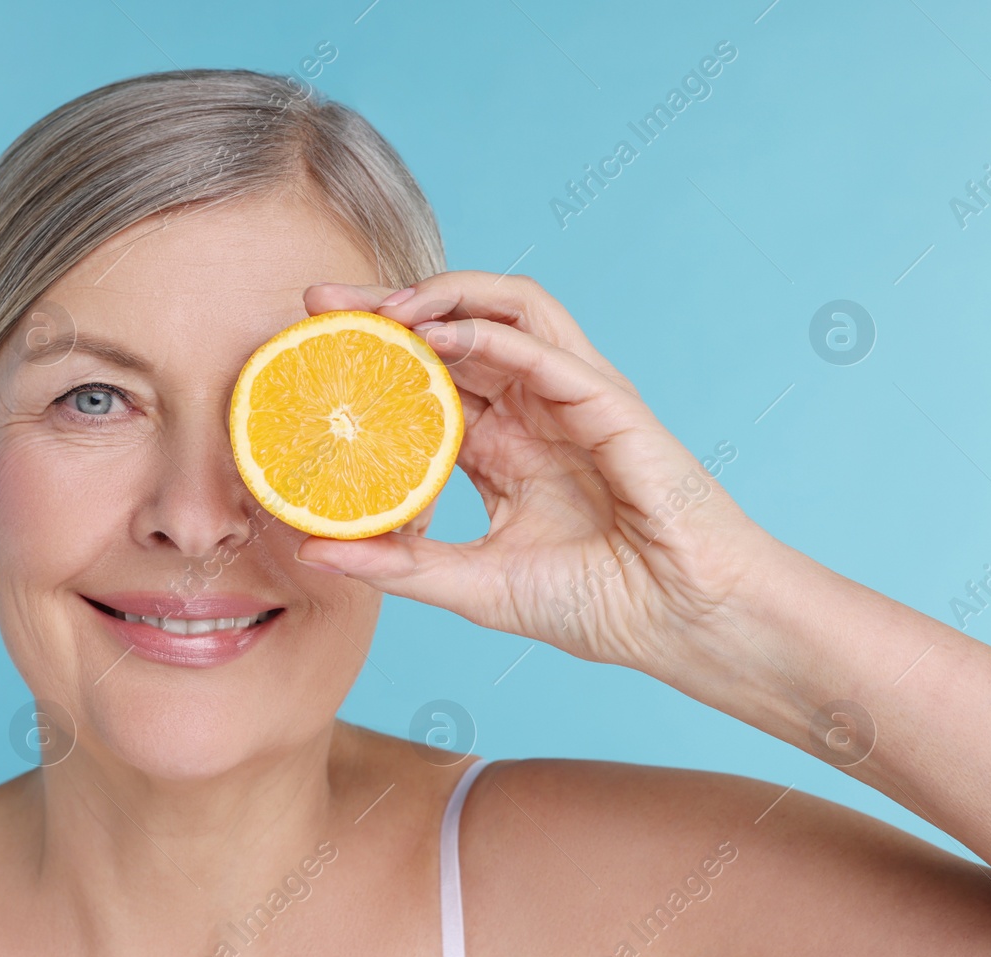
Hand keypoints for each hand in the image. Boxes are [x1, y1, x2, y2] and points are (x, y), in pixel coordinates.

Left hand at [296, 271, 776, 674]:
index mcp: (502, 449)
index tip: (308, 351)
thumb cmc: (599, 606)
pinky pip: (546, 348)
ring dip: (440, 298)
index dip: (371, 360)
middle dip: (388, 309)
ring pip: (503, 314)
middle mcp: (533, 413)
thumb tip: (311, 549)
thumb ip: (397, 563)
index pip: (426, 383)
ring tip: (378, 306)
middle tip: (320, 300)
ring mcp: (571, 400)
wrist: (682, 623)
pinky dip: (490, 332)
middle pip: (453, 333)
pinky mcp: (609, 401)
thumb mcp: (472, 585)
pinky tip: (436, 335)